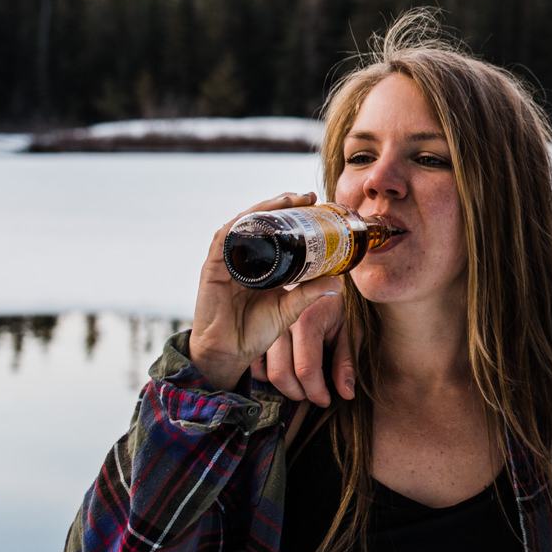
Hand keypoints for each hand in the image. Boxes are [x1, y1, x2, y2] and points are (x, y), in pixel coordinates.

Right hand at [187, 192, 349, 392]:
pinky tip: (252, 218)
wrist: (228, 354)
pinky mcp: (212, 269)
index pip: (276, 231)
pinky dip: (237, 227)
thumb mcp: (288, 310)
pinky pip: (222, 241)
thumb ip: (309, 295)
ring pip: (243, 224)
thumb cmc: (254, 333)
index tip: (315, 204)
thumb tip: (339, 283)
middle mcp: (244, 257)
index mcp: (262, 264)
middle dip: (282, 205)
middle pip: (260, 222)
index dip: (293, 215)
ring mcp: (227, 261)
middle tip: (306, 197)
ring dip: (263, 209)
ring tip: (286, 201)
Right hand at [250, 297, 358, 405]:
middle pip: (281, 374)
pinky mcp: (255, 331)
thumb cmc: (336, 306)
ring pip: (264, 371)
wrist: (316, 278)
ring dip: (282, 386)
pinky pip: (254, 364)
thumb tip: (346, 393)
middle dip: (298, 393)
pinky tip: (285, 371)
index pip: (306, 370)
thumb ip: (346, 362)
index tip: (325, 400)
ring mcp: (264, 326)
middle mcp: (281, 323)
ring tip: (300, 384)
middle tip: (312, 394)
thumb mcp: (349, 329)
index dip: (316, 392)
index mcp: (308, 321)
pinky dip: (266, 375)